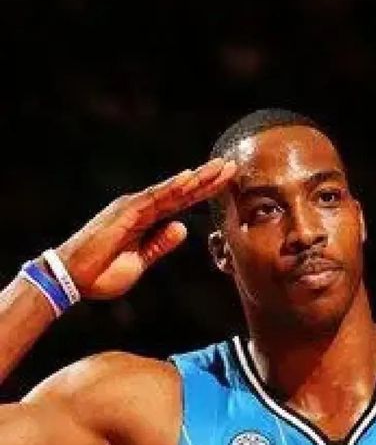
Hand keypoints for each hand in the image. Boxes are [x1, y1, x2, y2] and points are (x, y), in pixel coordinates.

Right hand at [55, 158, 235, 298]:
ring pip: (171, 190)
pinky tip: (189, 179)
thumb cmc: (102, 273)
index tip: (226, 182)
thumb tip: (183, 228)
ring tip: (218, 168)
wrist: (75, 280)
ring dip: (195, 179)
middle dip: (207, 179)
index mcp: (146, 221)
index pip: (181, 203)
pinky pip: (153, 198)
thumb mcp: (140, 261)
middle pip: (180, 192)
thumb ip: (160, 244)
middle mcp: (141, 209)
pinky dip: (172, 188)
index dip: (204, 192)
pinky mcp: (124, 213)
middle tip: (232, 165)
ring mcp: (132, 208)